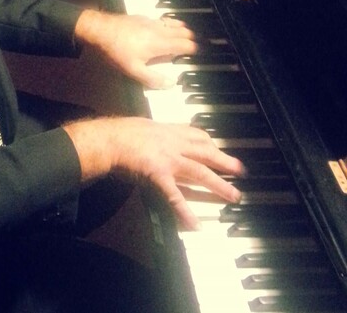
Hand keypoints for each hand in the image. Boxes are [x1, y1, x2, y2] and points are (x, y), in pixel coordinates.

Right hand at [64, 117, 243, 229]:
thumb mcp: (142, 125)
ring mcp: (169, 160)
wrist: (109, 139)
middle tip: (241, 171)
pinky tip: (196, 224)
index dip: (211, 143)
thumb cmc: (119, 131)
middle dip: (225, 162)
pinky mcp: (160, 175)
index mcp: (168, 130)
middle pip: (206, 152)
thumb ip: (153, 132)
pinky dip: (186, 211)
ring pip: (200, 173)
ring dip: (219, 185)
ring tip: (233, 196)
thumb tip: (155, 134)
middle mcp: (173, 143)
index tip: (220, 148)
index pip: (197, 135)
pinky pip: (176, 195)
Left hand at [74, 9, 196, 87]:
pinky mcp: (141, 17)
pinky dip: (170, 23)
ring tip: (188, 33)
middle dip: (192, 38)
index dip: (196, 49)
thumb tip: (171, 83)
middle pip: (183, 32)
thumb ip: (153, 78)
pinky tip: (165, 25)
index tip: (202, 53)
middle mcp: (158, 30)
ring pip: (173, 23)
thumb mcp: (133, 70)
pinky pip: (162, 18)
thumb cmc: (115, 50)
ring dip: (182, 29)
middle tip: (199, 44)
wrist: (98, 29)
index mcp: (159, 43)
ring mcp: (150, 21)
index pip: (185, 45)